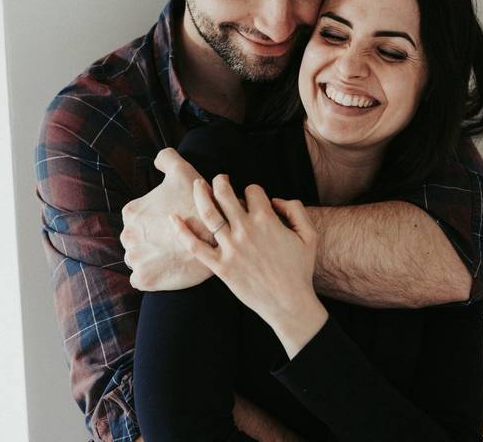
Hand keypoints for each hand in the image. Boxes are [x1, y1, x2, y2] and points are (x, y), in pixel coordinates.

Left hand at [119, 148, 213, 290]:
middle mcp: (128, 235)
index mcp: (132, 212)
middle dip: (152, 240)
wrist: (214, 239)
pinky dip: (150, 276)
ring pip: (139, 259)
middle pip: (137, 239)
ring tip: (173, 256)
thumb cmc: (197, 204)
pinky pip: (140, 279)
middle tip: (175, 241)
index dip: (158, 220)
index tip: (174, 222)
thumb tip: (158, 160)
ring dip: (151, 259)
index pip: (138, 218)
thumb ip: (166, 159)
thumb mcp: (183, 171)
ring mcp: (135, 259)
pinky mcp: (143, 279)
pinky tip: (166, 270)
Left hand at [173, 175, 327, 357]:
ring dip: (201, 194)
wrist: (289, 303)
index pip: (253, 191)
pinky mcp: (220, 267)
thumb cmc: (300, 270)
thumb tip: (275, 200)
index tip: (253, 198)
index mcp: (267, 220)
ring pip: (209, 214)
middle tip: (218, 179)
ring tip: (198, 185)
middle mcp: (245, 230)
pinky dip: (182, 231)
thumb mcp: (309, 235)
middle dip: (220, 181)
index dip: (253, 190)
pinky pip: (196, 246)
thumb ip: (296, 209)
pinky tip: (173, 218)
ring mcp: (230, 249)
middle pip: (225, 194)